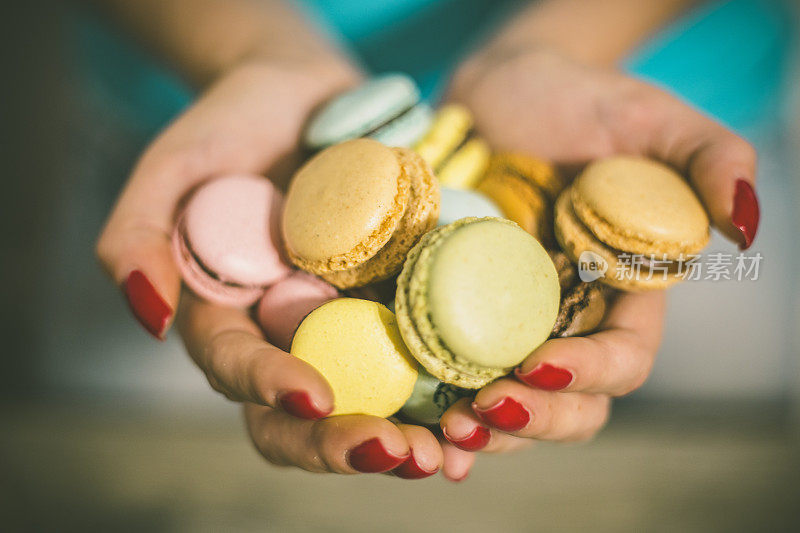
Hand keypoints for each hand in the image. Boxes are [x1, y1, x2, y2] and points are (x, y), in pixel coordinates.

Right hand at [96, 60, 449, 478]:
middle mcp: (288, 333)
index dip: (272, 390)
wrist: (305, 94)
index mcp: (228, 317)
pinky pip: (422, 356)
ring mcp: (346, 321)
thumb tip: (151, 317)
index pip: (240, 370)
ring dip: (410, 436)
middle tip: (401, 455)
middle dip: (347, 443)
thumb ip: (136, 237)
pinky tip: (483, 409)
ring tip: (452, 453)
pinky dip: (450, 390)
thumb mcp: (173, 167)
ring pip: (370, 400)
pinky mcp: (396, 301)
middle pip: (306, 414)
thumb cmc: (230, 124)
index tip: (315, 396)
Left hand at [437, 47, 758, 471]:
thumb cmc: (580, 100)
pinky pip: (447, 370)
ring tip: (444, 431)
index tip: (539, 363)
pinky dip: (434, 407)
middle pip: (568, 403)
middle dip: (531, 419)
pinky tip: (419, 425)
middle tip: (481, 411)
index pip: (622, 358)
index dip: (589, 374)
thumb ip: (711, 159)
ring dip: (481, 431)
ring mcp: (505, 321)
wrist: (497, 92)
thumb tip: (745, 227)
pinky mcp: (451, 308)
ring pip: (508, 402)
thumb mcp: (650, 117)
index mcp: (621, 294)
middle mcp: (565, 320)